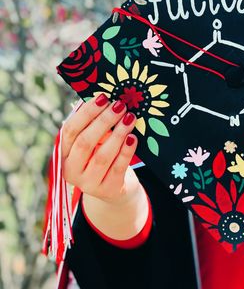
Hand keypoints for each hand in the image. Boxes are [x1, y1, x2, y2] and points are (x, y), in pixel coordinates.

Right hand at [61, 92, 141, 206]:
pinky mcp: (107, 190)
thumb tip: (107, 100)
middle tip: (119, 105)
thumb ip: (94, 127)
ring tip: (129, 118)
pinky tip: (133, 138)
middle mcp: (72, 170)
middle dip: (103, 121)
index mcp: (64, 155)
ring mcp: (88, 183)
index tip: (103, 98)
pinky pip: (118, 168)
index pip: (69, 131)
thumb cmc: (102, 158)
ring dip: (117, 134)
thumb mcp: (94, 144)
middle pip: (85, 142)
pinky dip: (126, 152)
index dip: (86, 113)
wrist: (114, 191)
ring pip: (102, 156)